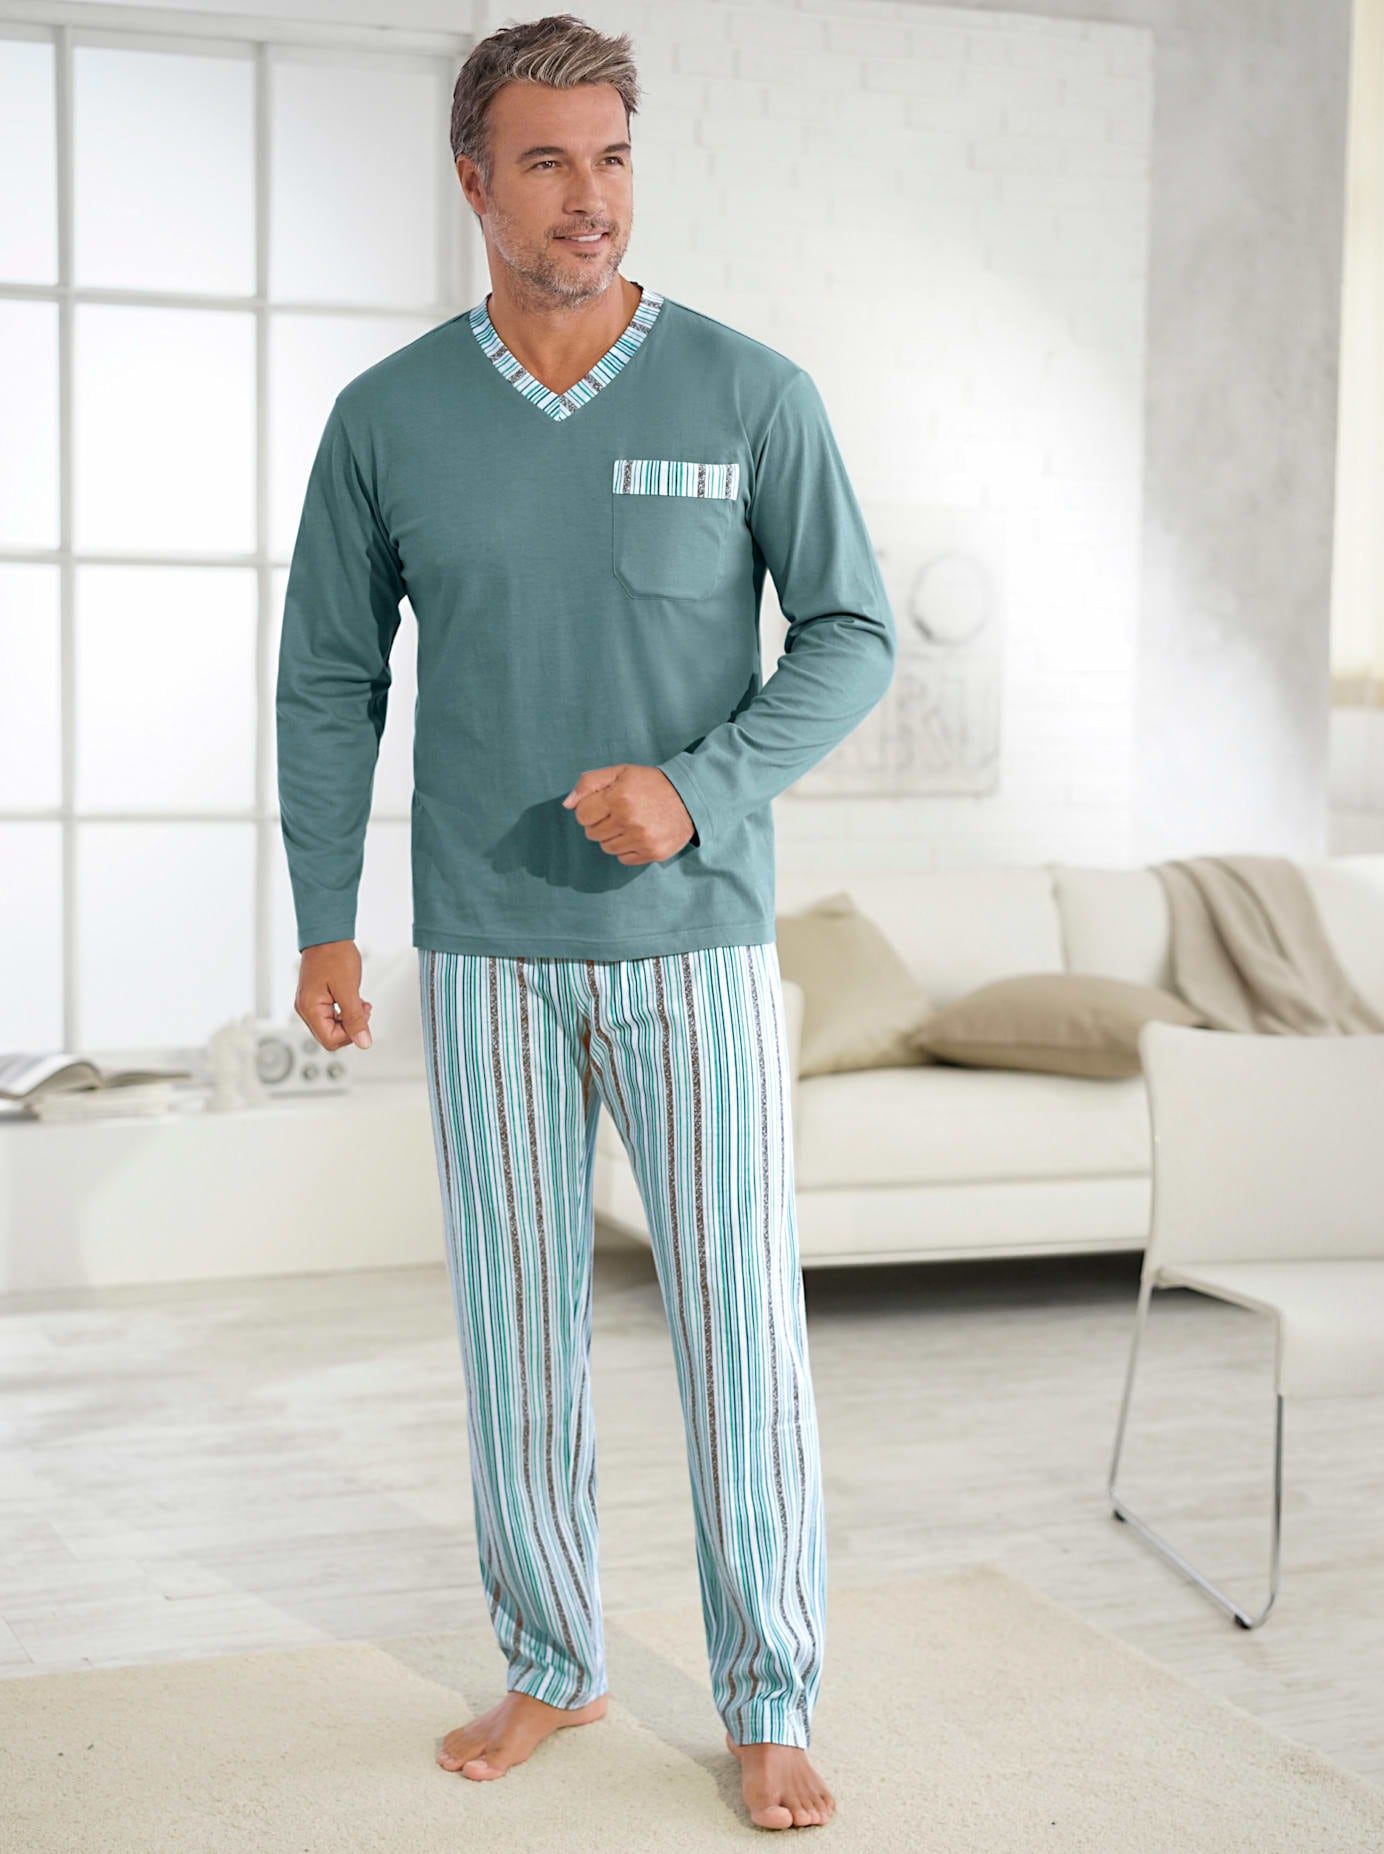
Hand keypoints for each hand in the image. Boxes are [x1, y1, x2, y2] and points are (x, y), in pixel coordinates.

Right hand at [295, 940, 373, 1050]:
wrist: (328, 934)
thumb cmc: (334, 955)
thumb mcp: (348, 989)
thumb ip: (355, 1018)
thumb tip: (363, 1042)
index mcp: (310, 1008)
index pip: (330, 1040)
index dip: (351, 1035)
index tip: (363, 1019)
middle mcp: (306, 1008)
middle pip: (330, 1036)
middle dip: (350, 1027)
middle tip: (363, 1009)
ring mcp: (310, 1003)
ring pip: (332, 1026)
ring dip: (349, 1018)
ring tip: (359, 1003)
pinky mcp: (316, 997)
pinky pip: (331, 1014)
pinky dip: (345, 1011)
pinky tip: (353, 1000)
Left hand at [562, 764, 695, 863]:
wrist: (689, 797)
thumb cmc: (650, 783)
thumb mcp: (620, 772)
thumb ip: (589, 783)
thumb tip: (567, 804)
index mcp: (618, 798)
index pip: (582, 815)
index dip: (590, 809)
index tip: (604, 804)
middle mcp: (629, 820)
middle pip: (592, 833)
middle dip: (600, 823)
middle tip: (618, 813)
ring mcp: (642, 839)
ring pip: (606, 848)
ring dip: (613, 837)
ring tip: (630, 823)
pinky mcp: (653, 853)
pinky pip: (623, 859)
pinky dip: (627, 849)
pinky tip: (639, 834)